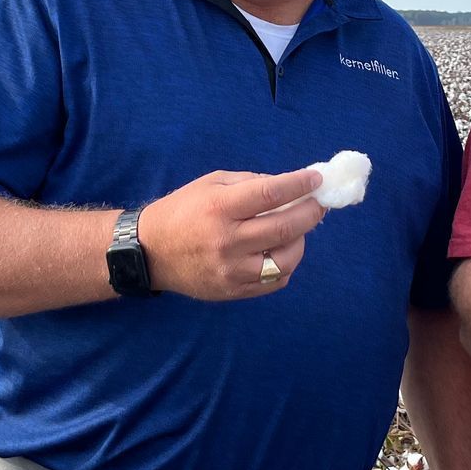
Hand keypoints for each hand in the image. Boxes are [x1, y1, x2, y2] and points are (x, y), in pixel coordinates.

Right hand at [138, 169, 324, 299]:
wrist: (150, 253)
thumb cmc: (183, 211)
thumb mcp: (210, 184)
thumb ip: (250, 182)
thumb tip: (289, 186)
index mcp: (219, 208)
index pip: (270, 193)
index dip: (300, 185)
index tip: (317, 179)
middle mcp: (227, 240)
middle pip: (285, 227)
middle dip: (311, 212)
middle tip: (319, 203)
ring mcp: (231, 270)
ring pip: (286, 258)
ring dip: (300, 240)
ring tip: (297, 229)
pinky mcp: (233, 291)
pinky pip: (275, 281)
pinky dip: (285, 264)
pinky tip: (280, 251)